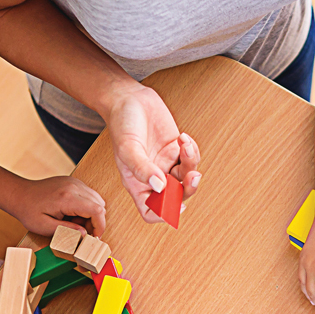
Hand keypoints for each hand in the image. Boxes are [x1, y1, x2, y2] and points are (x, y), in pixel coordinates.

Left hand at [8, 176, 106, 239]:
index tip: (94, 237)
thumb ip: (67, 231)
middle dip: (96, 221)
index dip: (100, 226)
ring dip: (92, 214)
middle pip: (100, 205)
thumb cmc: (28, 211)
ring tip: (75, 222)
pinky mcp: (73, 182)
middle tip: (81, 231)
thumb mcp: (45, 226)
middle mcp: (73, 187)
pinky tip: (72, 213)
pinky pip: (89, 195)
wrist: (19, 194)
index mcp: (67, 198)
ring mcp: (74, 182)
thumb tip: (85, 234)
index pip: (97, 210)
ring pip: (97, 200)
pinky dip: (87, 207)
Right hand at [108, 84, 199, 221]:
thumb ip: (142, 169)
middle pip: (175, 197)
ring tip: (186, 146)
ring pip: (186, 178)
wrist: (129, 98)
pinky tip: (183, 137)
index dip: (164, 214)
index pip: (150, 211)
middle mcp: (153, 177)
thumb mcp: (127, 148)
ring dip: (192, 165)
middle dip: (187, 189)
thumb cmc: (122, 124)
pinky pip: (190, 159)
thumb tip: (160, 187)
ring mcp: (166, 164)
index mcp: (137, 183)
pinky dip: (192, 150)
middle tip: (193, 176)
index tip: (176, 205)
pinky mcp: (176, 150)